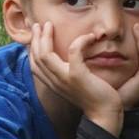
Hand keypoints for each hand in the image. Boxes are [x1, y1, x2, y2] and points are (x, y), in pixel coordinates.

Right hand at [29, 21, 122, 135]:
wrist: (105, 114)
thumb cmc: (93, 98)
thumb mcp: (74, 85)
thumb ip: (66, 73)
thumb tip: (65, 60)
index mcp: (52, 84)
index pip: (33, 64)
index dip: (33, 47)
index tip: (37, 33)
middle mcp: (54, 81)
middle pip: (36, 57)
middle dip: (36, 38)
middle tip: (41, 24)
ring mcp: (64, 79)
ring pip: (46, 54)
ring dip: (47, 37)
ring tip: (51, 25)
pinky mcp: (77, 76)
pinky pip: (74, 51)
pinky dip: (81, 40)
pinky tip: (90, 36)